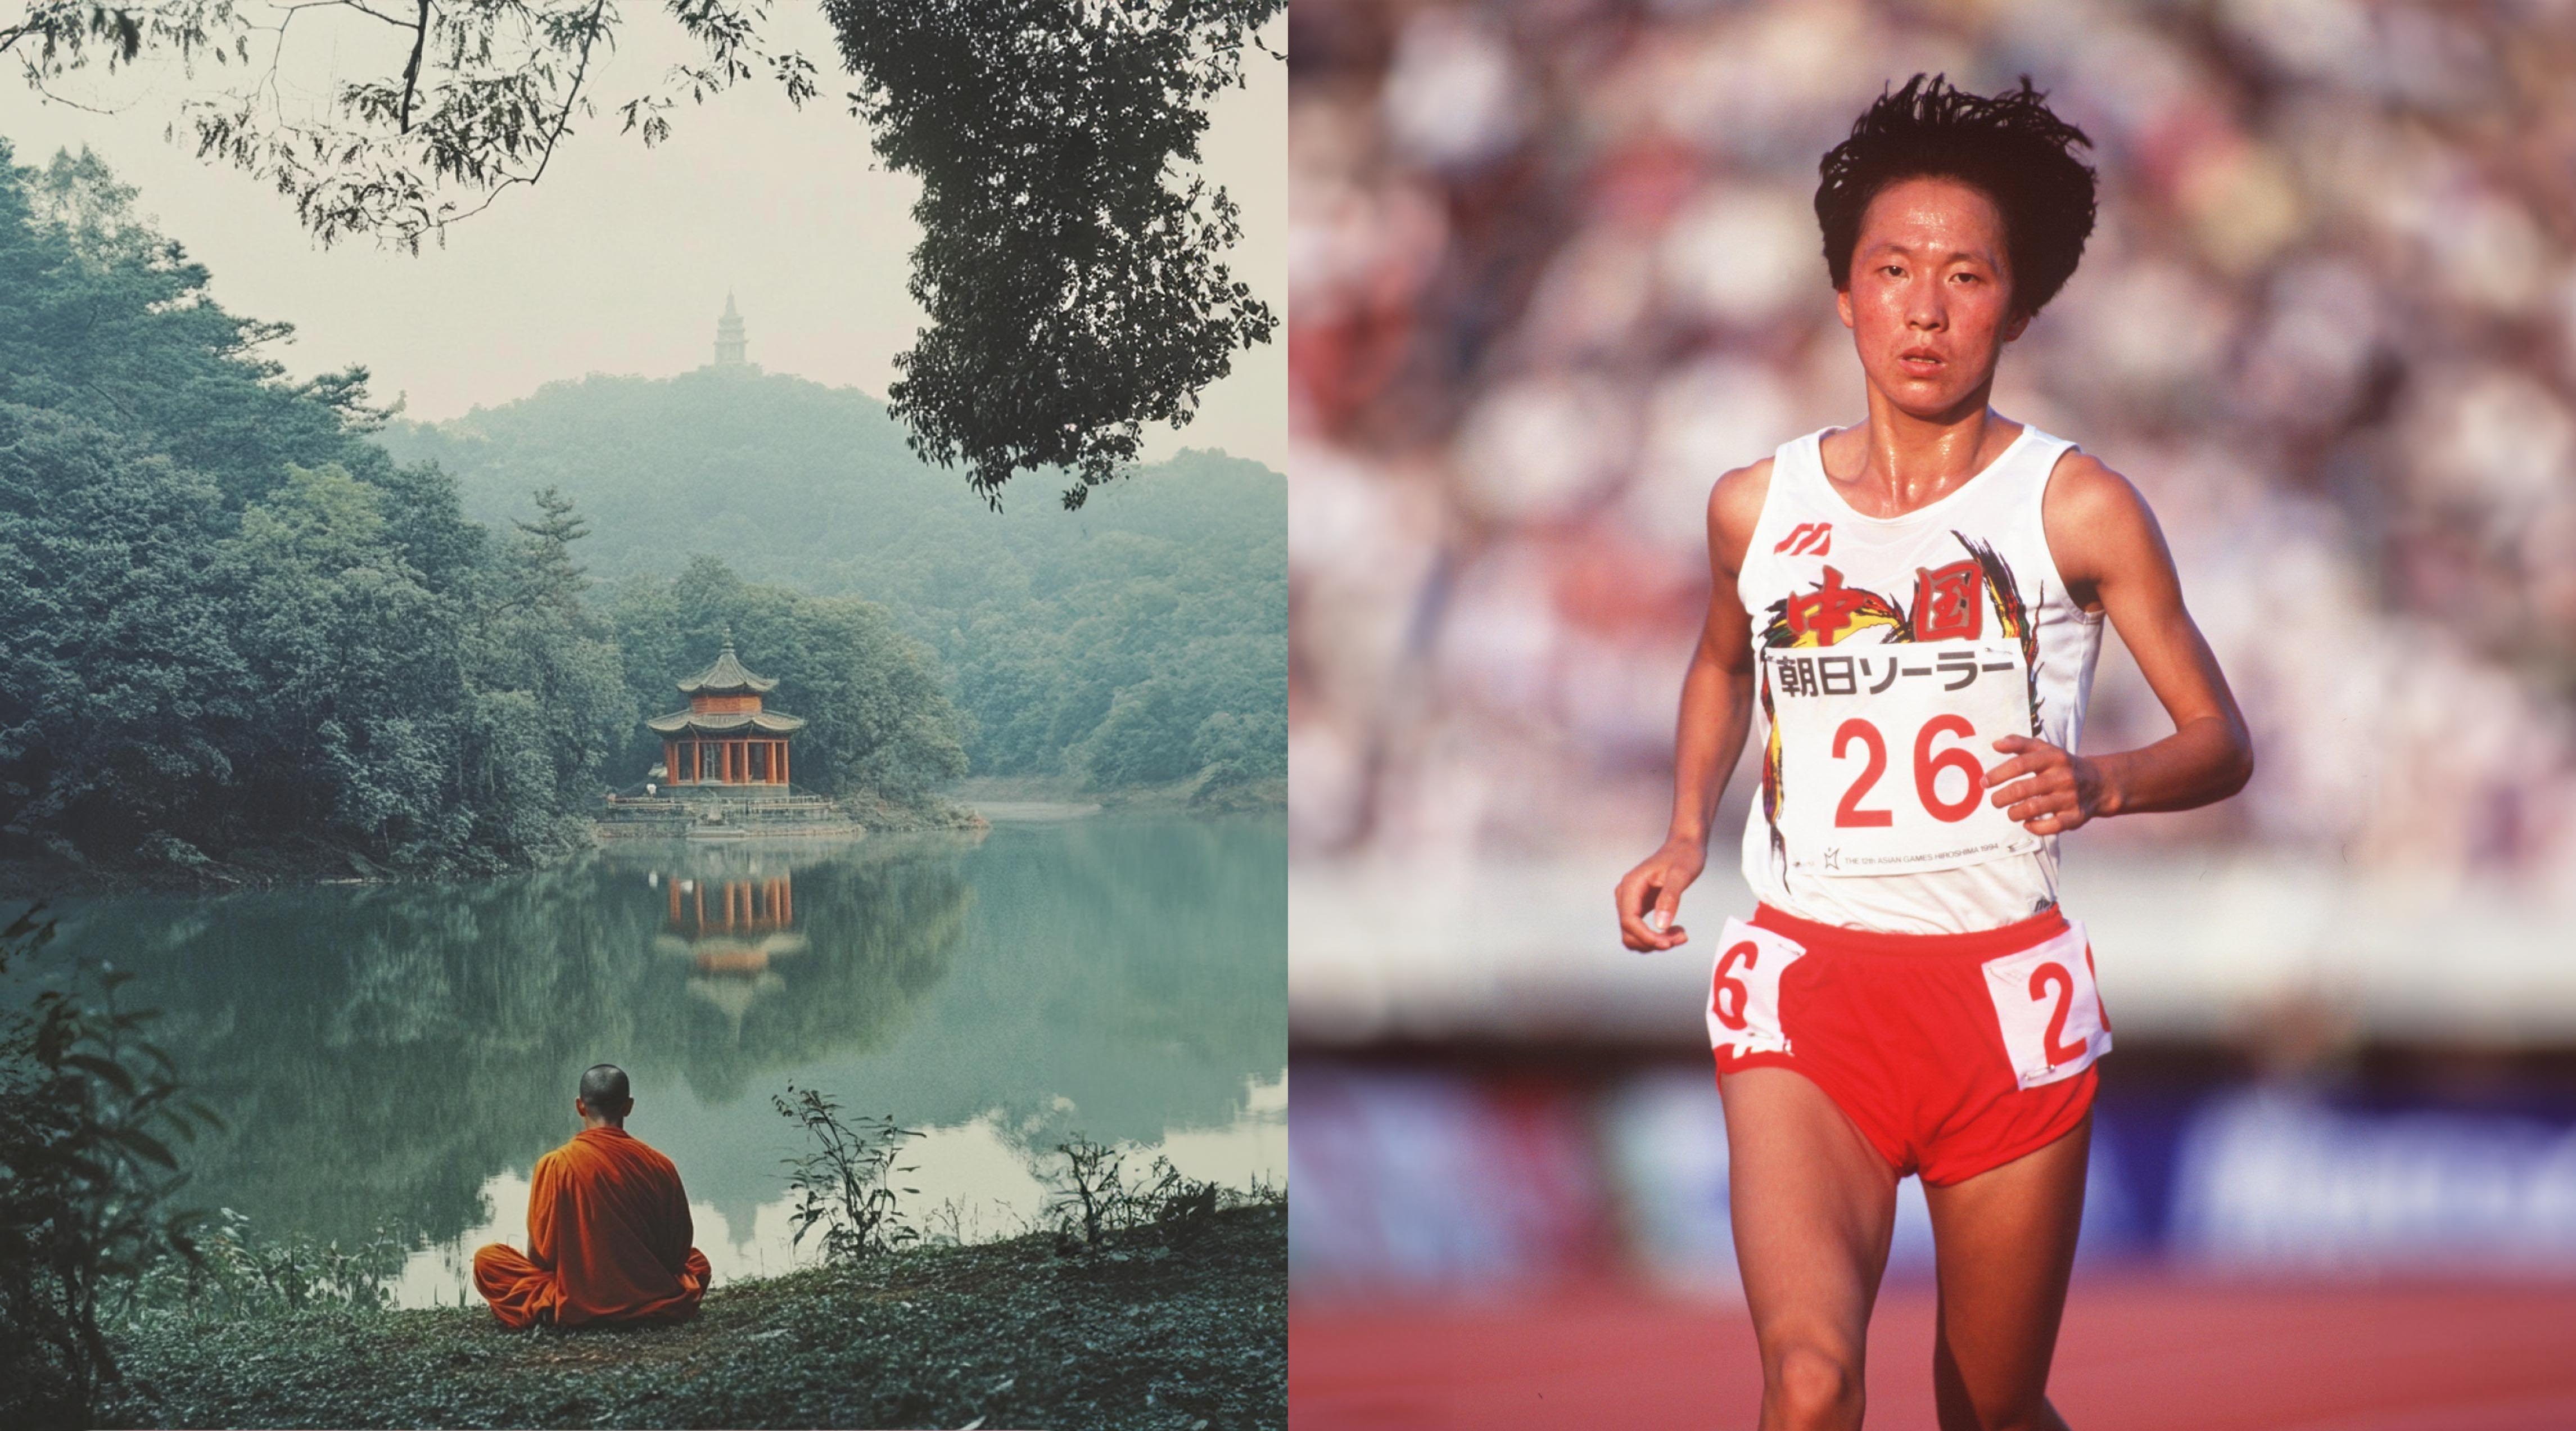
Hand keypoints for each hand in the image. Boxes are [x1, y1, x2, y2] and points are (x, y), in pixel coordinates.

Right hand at [1616, 838, 1705, 951]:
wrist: (1684, 845)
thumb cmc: (1683, 856)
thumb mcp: (1681, 875)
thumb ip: (1670, 898)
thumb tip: (1661, 925)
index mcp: (1631, 885)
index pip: (1629, 921)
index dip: (1646, 936)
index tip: (1668, 943)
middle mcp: (1626, 894)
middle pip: (1629, 931)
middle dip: (1652, 941)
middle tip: (1680, 938)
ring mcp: (1631, 901)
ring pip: (1633, 934)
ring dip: (1654, 942)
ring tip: (1680, 935)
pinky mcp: (1639, 906)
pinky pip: (1640, 929)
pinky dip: (1656, 937)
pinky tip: (1674, 931)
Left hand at [1985, 735, 2114, 834]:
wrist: (2099, 782)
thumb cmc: (2062, 765)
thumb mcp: (2045, 749)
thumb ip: (2019, 744)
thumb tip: (1995, 744)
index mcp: (2054, 758)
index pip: (2021, 764)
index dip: (1999, 773)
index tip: (1984, 782)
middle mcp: (2063, 777)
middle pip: (2023, 789)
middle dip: (2002, 797)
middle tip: (1994, 801)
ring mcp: (2070, 798)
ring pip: (2034, 808)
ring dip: (2014, 813)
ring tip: (2010, 812)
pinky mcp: (2076, 816)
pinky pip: (2051, 826)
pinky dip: (2034, 827)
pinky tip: (2027, 823)